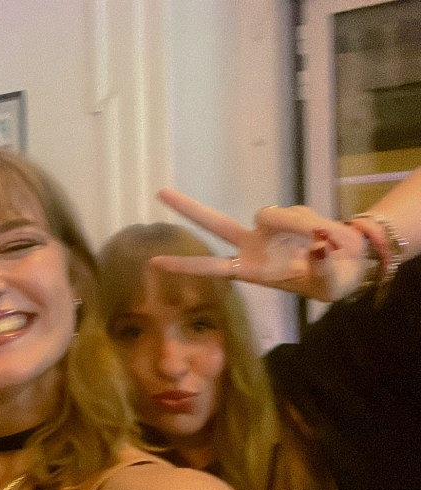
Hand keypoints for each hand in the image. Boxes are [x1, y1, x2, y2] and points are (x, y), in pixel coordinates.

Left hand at [150, 188, 368, 300]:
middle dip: (188, 207)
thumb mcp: (331, 281)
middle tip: (159, 192)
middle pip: (215, 223)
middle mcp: (252, 245)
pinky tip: (325, 235)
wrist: (350, 264)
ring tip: (323, 245)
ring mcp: (268, 228)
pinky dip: (312, 223)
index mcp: (252, 270)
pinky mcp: (287, 215)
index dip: (186, 265)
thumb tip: (316, 244)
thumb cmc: (332, 281)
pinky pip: (296, 213)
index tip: (154, 262)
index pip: (212, 267)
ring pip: (273, 215)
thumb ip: (321, 265)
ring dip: (298, 227)